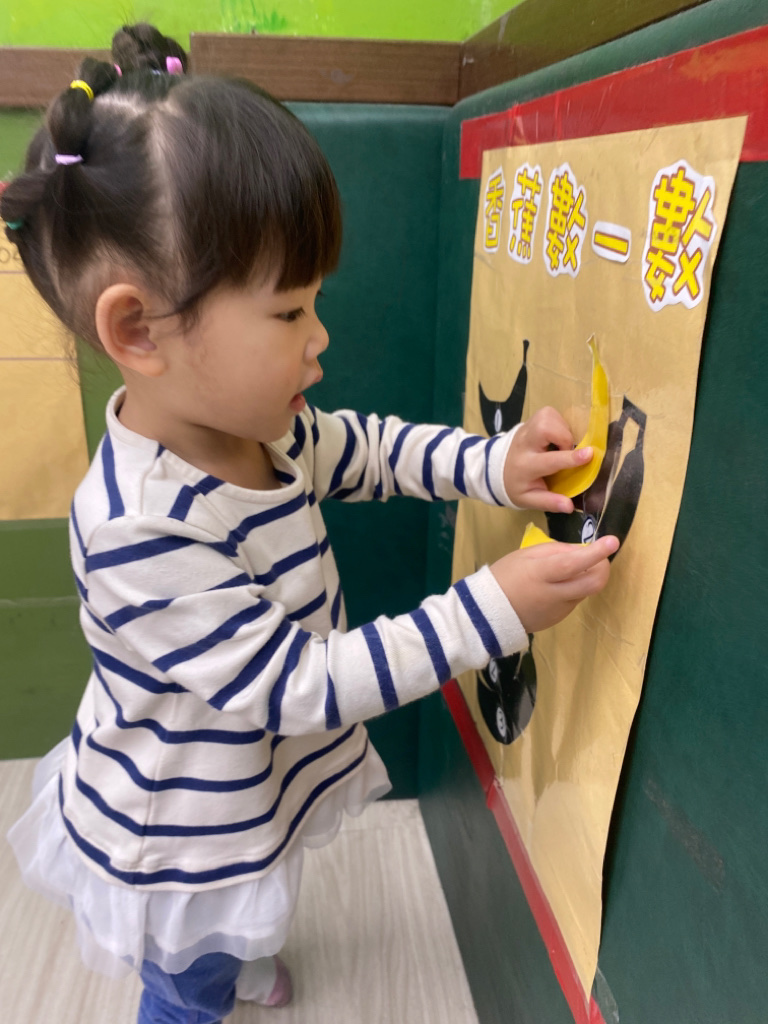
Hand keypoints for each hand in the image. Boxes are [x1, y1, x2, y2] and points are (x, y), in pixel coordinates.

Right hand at [490, 535, 618, 632]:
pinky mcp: (559, 619)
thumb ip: (555, 551)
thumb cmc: (505, 577)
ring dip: (586, 578)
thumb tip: (581, 551)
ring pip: (586, 591)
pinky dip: (574, 589)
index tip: (613, 541)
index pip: (574, 563)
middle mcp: (554, 594)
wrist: (488, 614)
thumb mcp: (525, 555)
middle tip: (599, 558)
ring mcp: (559, 610)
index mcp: (541, 574)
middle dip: (603, 568)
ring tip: (568, 571)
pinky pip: (575, 600)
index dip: (596, 553)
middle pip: (593, 583)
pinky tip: (557, 587)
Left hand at [503, 406, 594, 513]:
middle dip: (564, 435)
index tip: (589, 454)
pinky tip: (556, 436)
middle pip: (545, 427)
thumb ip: (549, 502)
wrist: (493, 468)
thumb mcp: (529, 499)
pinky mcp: (530, 421)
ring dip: (562, 428)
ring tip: (561, 444)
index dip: (570, 457)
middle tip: (567, 449)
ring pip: (548, 416)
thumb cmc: (515, 485)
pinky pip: (549, 413)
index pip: (550, 460)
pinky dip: (559, 423)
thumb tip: (569, 507)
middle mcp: (525, 444)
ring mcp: (526, 429)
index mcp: (527, 466)